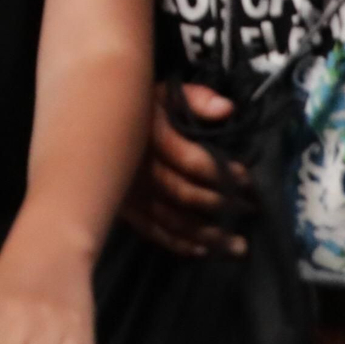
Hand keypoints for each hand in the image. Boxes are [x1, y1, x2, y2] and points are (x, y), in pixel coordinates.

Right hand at [119, 83, 244, 258]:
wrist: (93, 119)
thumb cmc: (138, 105)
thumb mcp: (164, 93)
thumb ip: (197, 98)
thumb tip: (228, 110)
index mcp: (151, 137)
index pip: (193, 162)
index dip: (223, 173)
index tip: (248, 180)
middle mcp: (139, 168)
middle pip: (185, 194)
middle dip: (222, 205)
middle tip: (251, 210)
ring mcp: (129, 193)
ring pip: (172, 220)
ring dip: (207, 236)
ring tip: (238, 245)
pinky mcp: (124, 208)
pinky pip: (153, 231)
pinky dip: (178, 243)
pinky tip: (202, 250)